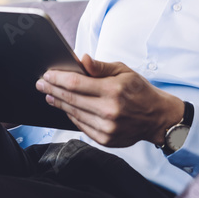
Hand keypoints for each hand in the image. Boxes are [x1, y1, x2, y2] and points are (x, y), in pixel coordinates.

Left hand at [36, 55, 184, 147]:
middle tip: (41, 84)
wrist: (157, 118)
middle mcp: (109, 111)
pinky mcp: (105, 139)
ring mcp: (106, 127)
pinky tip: (66, 107)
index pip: (76, 83)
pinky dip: (71, 115)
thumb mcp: (124, 71)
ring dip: (58, 103)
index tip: (47, 75)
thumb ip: (100, 66)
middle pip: (71, 99)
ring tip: (50, 95)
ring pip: (73, 113)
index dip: (57, 78)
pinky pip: (80, 125)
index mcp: (114, 90)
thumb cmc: (140, 91)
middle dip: (52, 90)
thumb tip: (80, 59)